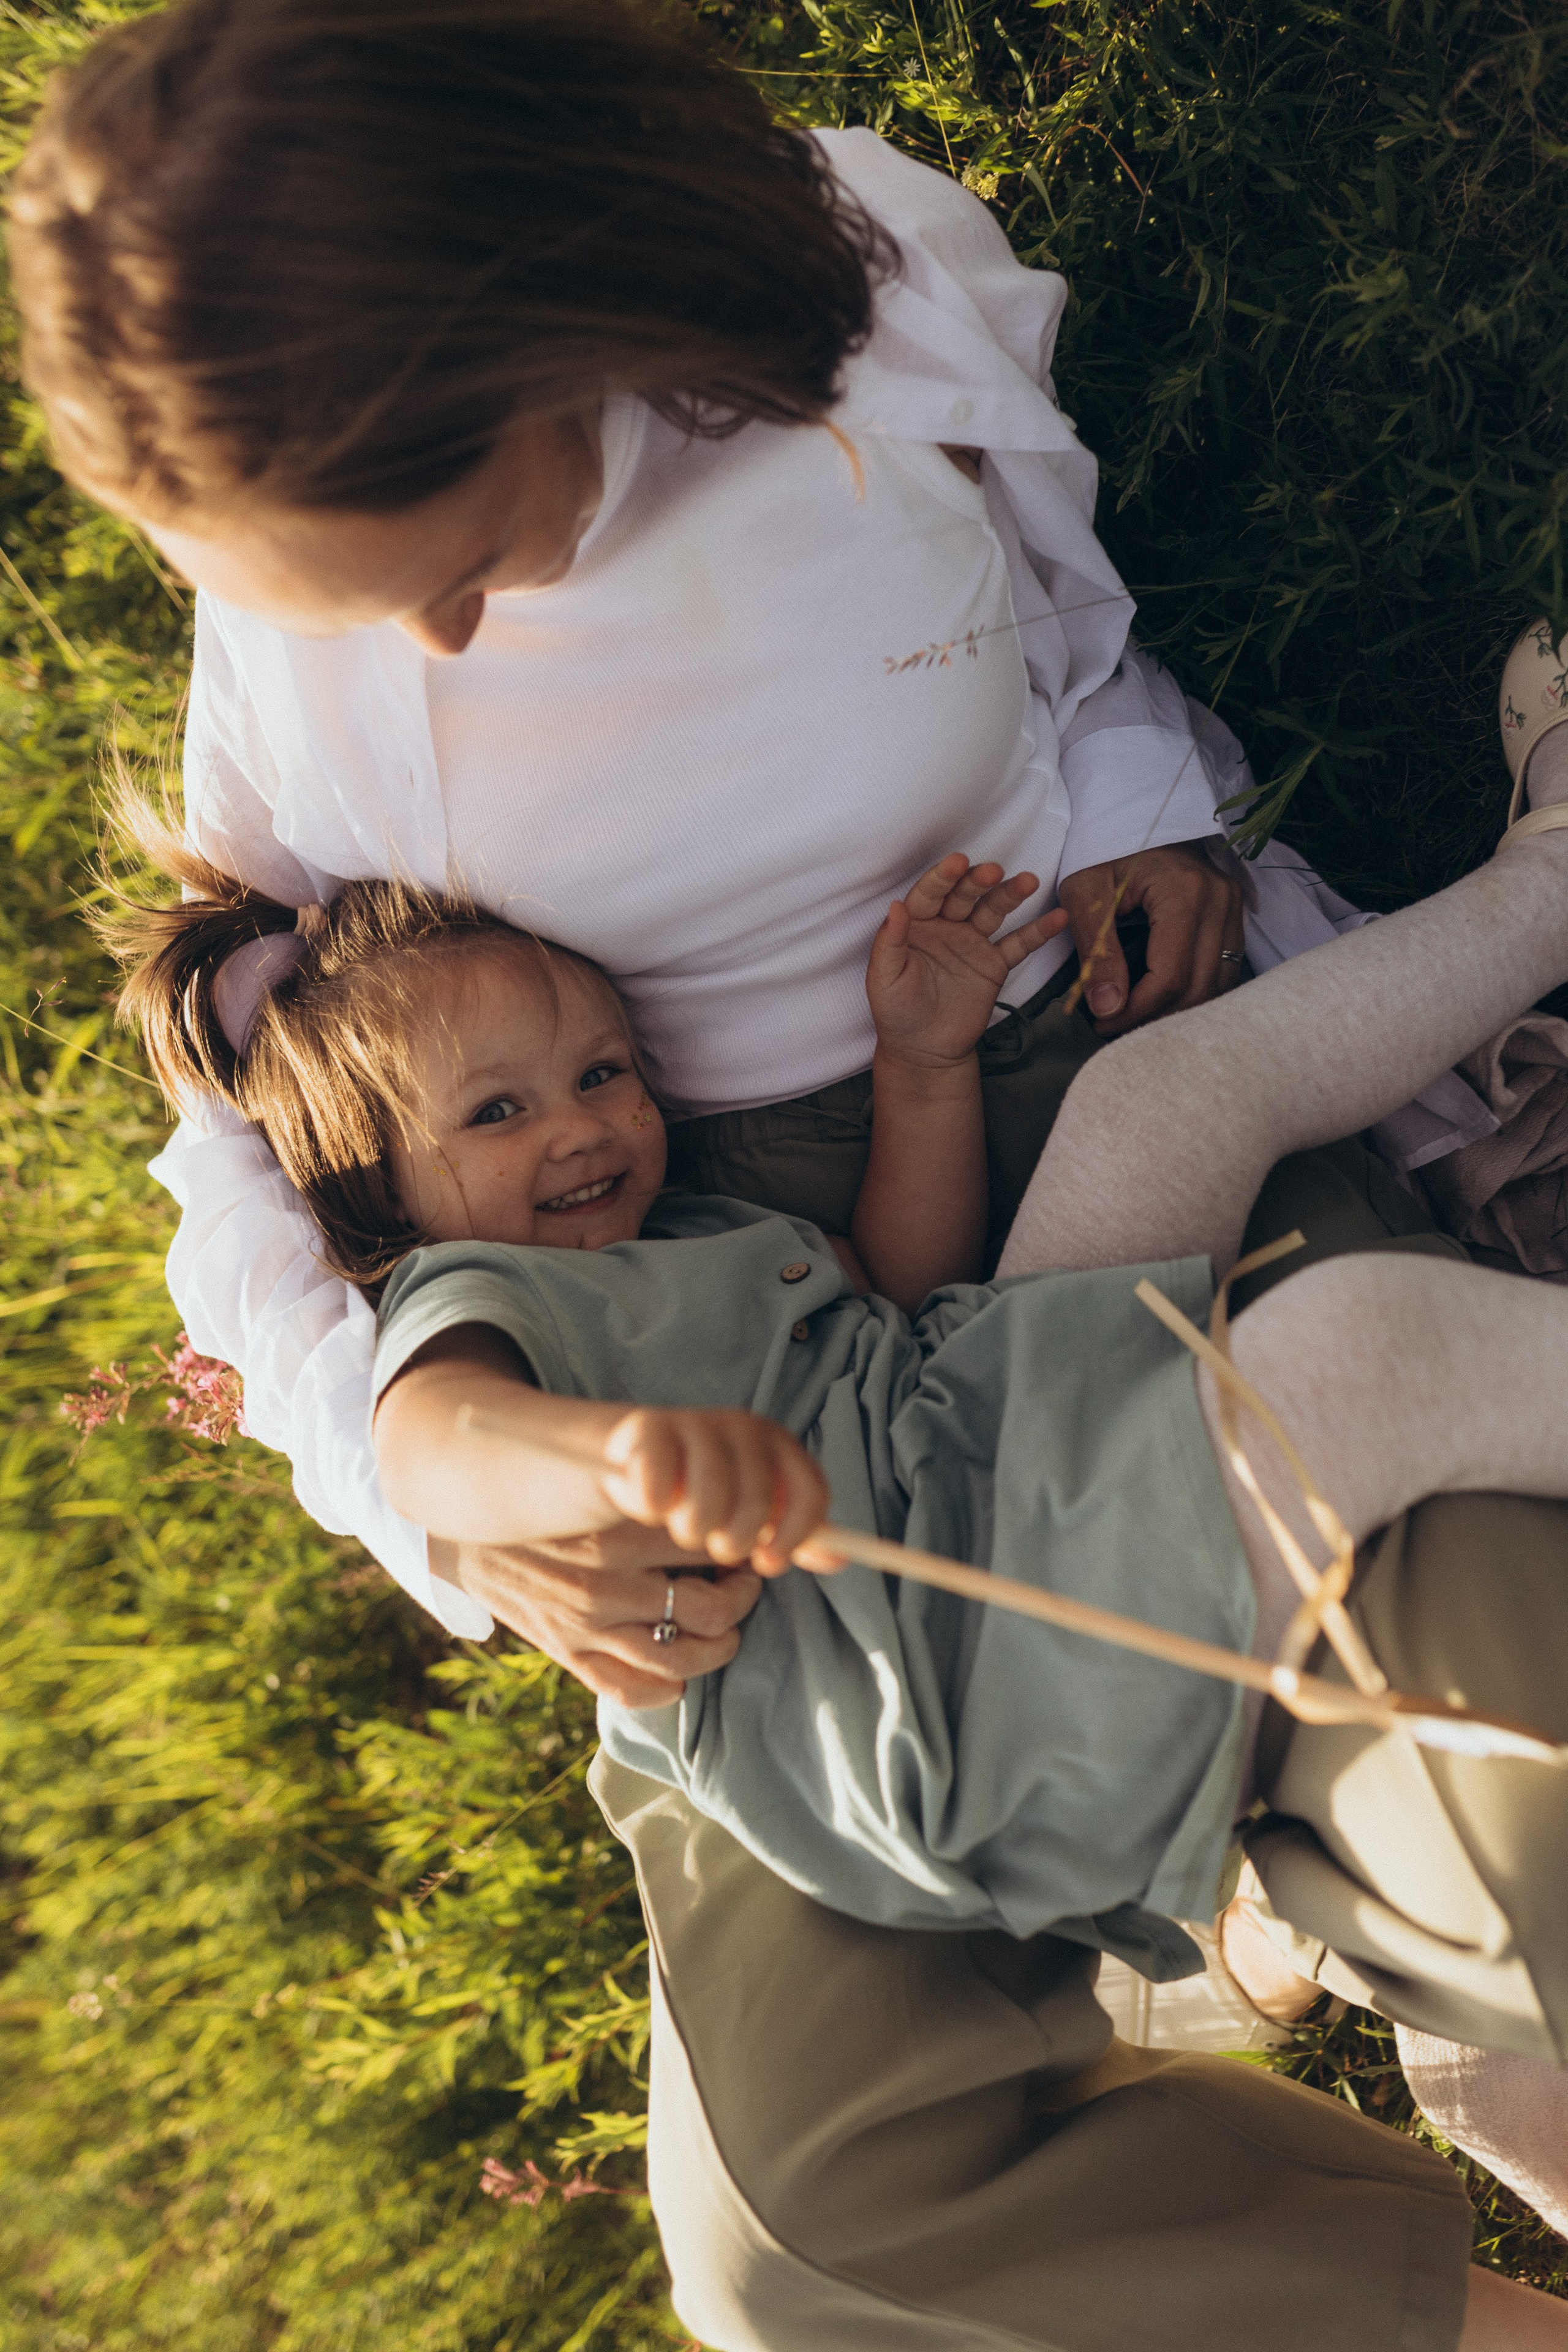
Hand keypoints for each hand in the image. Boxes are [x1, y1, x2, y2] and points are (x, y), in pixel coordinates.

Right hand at [436, 1523, 762, 1708]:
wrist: (469, 1533)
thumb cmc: (547, 1504)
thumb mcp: (598, 1489)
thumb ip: (651, 1499)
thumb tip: (720, 1510)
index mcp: (615, 1533)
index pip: (708, 1546)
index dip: (740, 1546)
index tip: (746, 1542)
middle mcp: (603, 1585)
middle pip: (707, 1609)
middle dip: (740, 1600)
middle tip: (744, 1584)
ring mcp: (584, 1627)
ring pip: (677, 1658)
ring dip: (717, 1649)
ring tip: (724, 1633)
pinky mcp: (566, 1653)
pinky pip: (628, 1689)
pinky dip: (665, 1690)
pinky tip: (677, 1674)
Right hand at [602, 1406, 828, 1572]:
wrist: (630, 1454)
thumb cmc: (700, 1491)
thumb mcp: (751, 1514)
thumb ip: (792, 1537)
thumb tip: (839, 1559)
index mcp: (779, 1446)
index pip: (810, 1491)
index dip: (795, 1535)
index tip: (769, 1564)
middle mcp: (745, 1427)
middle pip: (760, 1499)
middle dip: (736, 1538)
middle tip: (715, 1544)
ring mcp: (698, 1422)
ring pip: (710, 1499)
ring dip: (693, 1529)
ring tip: (683, 1527)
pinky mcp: (649, 1428)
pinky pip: (658, 1490)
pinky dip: (653, 1510)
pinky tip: (651, 1508)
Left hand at [867, 854, 1068, 1067]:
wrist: (925, 1050)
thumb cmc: (896, 1013)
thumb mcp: (884, 979)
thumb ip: (890, 942)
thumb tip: (895, 906)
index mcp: (917, 924)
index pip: (930, 893)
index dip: (943, 877)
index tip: (957, 861)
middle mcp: (946, 927)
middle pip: (965, 896)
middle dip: (979, 881)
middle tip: (993, 871)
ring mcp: (973, 943)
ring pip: (993, 911)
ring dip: (1011, 894)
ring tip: (1029, 882)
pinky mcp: (994, 964)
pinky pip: (1018, 944)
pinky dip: (1038, 932)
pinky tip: (1058, 917)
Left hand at [1057, 840, 1244, 1035]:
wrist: (1130, 816)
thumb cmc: (1102, 849)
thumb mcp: (1085, 892)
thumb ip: (1097, 951)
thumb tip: (1108, 1008)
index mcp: (1184, 892)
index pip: (1169, 976)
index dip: (1136, 1011)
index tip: (1102, 1024)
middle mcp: (1220, 900)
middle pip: (1197, 986)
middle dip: (1156, 1018)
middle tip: (1115, 1029)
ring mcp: (1233, 907)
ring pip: (1216, 984)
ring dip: (1178, 1011)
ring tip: (1136, 1019)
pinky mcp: (1233, 914)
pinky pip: (1223, 969)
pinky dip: (1195, 992)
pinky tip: (1162, 1001)